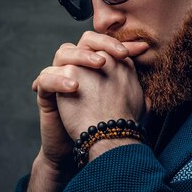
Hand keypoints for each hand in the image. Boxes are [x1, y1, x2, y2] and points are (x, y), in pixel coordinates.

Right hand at [26, 32, 148, 191]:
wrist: (91, 150)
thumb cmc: (109, 123)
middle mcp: (78, 66)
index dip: (122, 43)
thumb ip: (133, 76)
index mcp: (96, 64)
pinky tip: (74, 88)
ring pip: (63, 53)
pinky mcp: (45, 93)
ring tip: (99, 64)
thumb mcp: (126, 98)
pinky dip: (58, 80)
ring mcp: (60, 77)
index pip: (106, 43)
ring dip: (82, 56)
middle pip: (84, 41)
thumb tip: (145, 53)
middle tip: (119, 54)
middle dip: (103, 43)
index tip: (141, 49)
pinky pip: (45, 78)